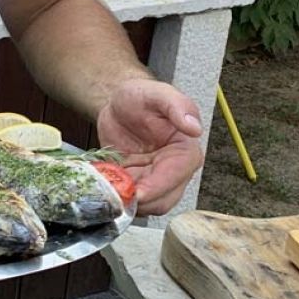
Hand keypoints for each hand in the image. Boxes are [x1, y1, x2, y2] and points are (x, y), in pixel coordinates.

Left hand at [95, 78, 203, 216]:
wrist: (119, 106)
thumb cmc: (140, 97)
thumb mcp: (156, 93)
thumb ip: (177, 106)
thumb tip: (194, 127)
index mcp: (186, 151)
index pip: (177, 176)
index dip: (157, 186)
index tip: (138, 192)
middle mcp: (176, 171)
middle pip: (164, 199)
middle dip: (140, 199)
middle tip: (114, 192)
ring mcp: (157, 180)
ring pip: (148, 205)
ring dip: (127, 200)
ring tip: (107, 184)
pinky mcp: (139, 185)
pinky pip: (130, 200)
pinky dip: (117, 196)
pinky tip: (104, 182)